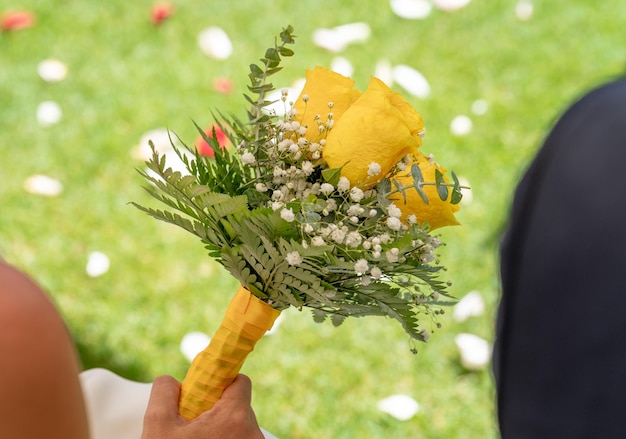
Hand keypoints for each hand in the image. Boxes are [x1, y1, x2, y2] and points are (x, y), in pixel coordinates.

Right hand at [142, 374, 264, 438]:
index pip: (239, 382)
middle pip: (238, 406)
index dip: (220, 382)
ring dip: (220, 431)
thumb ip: (164, 393)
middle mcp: (254, 435)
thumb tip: (172, 381)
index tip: (203, 393)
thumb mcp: (158, 426)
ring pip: (239, 428)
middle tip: (191, 426)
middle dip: (215, 411)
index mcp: (235, 417)